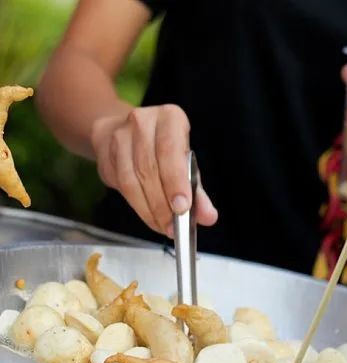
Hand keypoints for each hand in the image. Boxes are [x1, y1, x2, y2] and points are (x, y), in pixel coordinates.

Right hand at [90, 105, 217, 236]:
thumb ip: (198, 191)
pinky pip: (119, 184)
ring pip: (131, 180)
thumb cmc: (163, 148)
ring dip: (148, 209)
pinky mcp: (105, 151)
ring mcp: (120, 135)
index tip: (182, 208)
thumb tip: (208, 216)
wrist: (122, 130)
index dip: (176, 182)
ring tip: (162, 225)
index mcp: (170, 118)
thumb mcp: (186, 162)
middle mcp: (143, 122)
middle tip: (173, 227)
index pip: (170, 151)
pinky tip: (148, 215)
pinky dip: (136, 205)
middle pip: (149, 169)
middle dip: (162, 203)